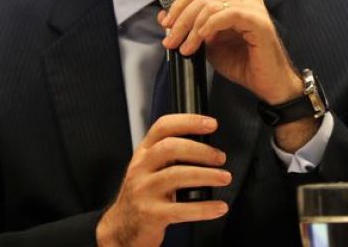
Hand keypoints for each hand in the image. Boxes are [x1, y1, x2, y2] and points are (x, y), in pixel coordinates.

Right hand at [96, 114, 230, 246]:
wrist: (123, 226)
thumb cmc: (144, 192)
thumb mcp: (149, 167)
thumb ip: (169, 153)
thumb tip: (207, 146)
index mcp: (144, 152)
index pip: (163, 126)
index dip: (188, 121)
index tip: (211, 123)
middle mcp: (141, 167)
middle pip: (170, 148)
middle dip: (200, 150)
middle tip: (220, 157)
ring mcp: (144, 190)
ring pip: (176, 175)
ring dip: (207, 175)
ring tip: (224, 178)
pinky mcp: (151, 214)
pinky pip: (181, 209)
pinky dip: (204, 208)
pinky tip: (218, 207)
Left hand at [159, 0, 302, 104]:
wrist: (267, 83)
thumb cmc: (242, 62)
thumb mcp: (208, 43)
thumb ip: (190, 28)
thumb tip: (163, 18)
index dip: (178, 4)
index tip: (165, 24)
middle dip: (181, 18)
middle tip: (170, 40)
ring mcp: (253, 6)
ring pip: (211, 5)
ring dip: (192, 27)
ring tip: (185, 47)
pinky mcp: (258, 20)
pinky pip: (227, 14)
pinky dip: (209, 26)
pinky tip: (201, 39)